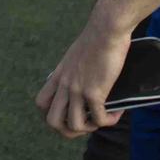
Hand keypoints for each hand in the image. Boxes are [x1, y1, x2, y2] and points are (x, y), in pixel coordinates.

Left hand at [36, 15, 129, 138]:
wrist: (106, 29)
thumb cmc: (97, 38)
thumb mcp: (76, 56)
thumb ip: (75, 70)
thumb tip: (85, 80)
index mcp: (58, 75)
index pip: (41, 103)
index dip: (53, 113)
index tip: (69, 112)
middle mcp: (64, 85)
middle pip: (52, 121)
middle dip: (68, 130)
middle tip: (85, 124)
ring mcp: (77, 89)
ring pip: (74, 126)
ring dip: (90, 128)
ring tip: (102, 119)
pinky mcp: (94, 92)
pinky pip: (99, 119)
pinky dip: (110, 120)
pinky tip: (118, 112)